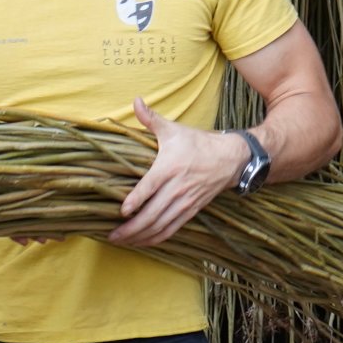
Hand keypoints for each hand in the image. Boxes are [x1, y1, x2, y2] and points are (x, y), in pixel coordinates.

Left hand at [111, 98, 249, 247]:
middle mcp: (177, 189)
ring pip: (161, 226)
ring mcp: (185, 203)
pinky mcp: (191, 211)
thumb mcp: (174, 130)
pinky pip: (171, 229)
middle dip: (131, 228)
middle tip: (112, 235)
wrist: (230, 159)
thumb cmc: (197, 143)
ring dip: (141, 237)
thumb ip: (151, 119)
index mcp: (169, 168)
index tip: (121, 211)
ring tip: (122, 242)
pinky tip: (142, 242)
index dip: (136, 200)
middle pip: (152, 214)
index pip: (150, 187)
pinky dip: (156, 239)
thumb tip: (136, 100)